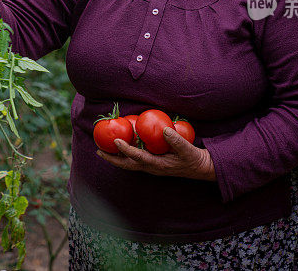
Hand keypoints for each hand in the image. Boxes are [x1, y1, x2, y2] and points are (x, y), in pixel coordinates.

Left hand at [97, 127, 215, 180]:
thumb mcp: (187, 149)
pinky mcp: (152, 164)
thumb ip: (176, 140)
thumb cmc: (193, 158)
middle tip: (98, 151)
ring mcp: (150, 167)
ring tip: (102, 150)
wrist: (199, 168)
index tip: (116, 141)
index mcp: (158, 165)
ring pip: (129, 164)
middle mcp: (151, 168)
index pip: (138, 158)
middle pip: (127, 165)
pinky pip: (134, 160)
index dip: (126, 150)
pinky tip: (119, 147)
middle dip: (112, 159)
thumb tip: (164, 129)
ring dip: (115, 158)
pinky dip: (124, 155)